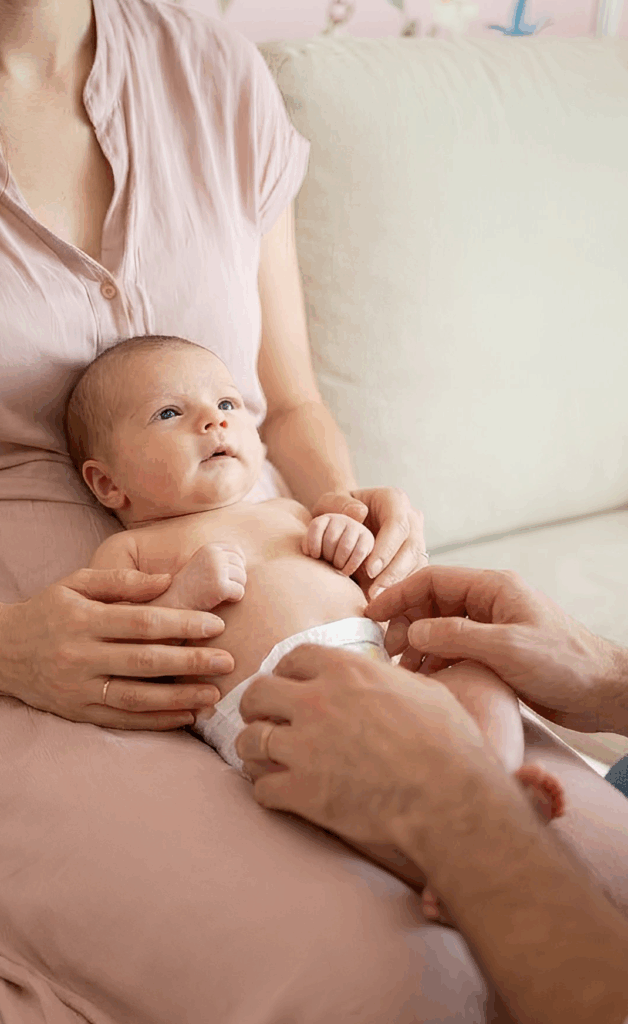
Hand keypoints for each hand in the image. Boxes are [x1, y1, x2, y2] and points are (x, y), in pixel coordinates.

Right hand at [0, 569, 235, 729]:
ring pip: (136, 696)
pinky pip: (122, 720)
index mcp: (84, 620)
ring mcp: (80, 688)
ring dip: (179, 697)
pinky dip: (156, 721)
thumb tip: (167, 580)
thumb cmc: (48, 611)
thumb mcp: (76, 584)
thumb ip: (121, 581)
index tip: (216, 625)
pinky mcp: (79, 712)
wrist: (2, 651)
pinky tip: (185, 716)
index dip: (182, 624)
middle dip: (190, 661)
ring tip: (212, 694)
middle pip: (145, 661)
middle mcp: (81, 657)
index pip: (142, 623)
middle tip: (227, 661)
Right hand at [164, 543, 246, 610]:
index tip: (227, 576)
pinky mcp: (220, 586)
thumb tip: (244, 558)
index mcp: (210, 548)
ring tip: (217, 593)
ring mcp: (217, 569)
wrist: (174, 602)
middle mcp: (214, 555)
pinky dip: (233, 598)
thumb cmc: (191, 585)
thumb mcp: (202, 563)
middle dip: (236, 578)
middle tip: (220, 587)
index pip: (237, 551)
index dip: (237, 564)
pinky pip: (240, 592)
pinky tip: (219, 599)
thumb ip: (220, 557)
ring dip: (234, 588)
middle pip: (241, 565)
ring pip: (243, 579)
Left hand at [235, 643, 495, 860]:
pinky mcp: (302, 791)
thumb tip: (383, 678)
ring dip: (254, 750)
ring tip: (265, 759)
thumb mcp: (423, 690)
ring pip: (248, 741)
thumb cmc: (450, 743)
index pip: (293, 657)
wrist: (450, 799)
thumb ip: (387, 679)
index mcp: (346, 670)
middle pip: (257, 693)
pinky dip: (267, 791)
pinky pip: (260, 788)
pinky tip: (282, 794)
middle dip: (257, 708)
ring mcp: (304, 747)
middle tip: (265, 721)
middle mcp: (316, 701)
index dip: (286, 672)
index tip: (288, 686)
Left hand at [310, 488, 426, 598]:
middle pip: (412, 546)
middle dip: (395, 572)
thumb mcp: (329, 503)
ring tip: (379, 603)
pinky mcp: (414, 559)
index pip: (398, 523)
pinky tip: (386, 605)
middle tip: (376, 593)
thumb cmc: (336, 511)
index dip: (387, 548)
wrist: (344, 522)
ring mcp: (415, 538)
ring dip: (400, 585)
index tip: (369, 569)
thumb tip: (360, 513)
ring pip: (417, 563)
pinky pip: (415, 577)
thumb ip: (338, 504)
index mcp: (393, 500)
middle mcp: (410, 518)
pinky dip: (402, 591)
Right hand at [366, 565, 624, 733]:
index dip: (399, 595)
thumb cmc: (565, 664)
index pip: (433, 580)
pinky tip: (429, 679)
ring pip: (441, 628)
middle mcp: (490, 604)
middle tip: (390, 652)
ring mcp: (493, 628)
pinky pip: (455, 650)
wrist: (604, 692)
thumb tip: (412, 633)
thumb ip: (456, 636)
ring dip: (419, 646)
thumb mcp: (506, 648)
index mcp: (493, 588)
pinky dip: (436, 661)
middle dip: (406, 624)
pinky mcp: (496, 654)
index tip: (372, 615)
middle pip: (432, 603)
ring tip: (407, 671)